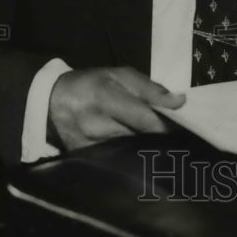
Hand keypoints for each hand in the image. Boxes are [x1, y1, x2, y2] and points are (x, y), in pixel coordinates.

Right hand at [47, 66, 185, 150]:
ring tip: (159, 145)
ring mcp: (90, 147)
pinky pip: (118, 161)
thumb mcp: (119, 75)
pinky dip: (131, 157)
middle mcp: (96, 126)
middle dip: (159, 139)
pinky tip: (139, 153)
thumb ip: (150, 89)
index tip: (184, 128)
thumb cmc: (91, 84)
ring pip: (131, 153)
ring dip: (147, 149)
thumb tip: (179, 102)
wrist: (52, 103)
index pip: (144, 118)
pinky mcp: (88, 160)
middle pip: (140, 139)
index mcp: (105, 98)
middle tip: (176, 137)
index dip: (167, 126)